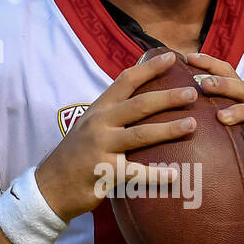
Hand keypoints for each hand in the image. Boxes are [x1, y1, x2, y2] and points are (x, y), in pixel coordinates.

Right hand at [35, 50, 197, 220]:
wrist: (50, 186)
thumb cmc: (76, 155)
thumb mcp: (90, 125)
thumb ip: (113, 113)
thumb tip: (143, 100)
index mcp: (99, 108)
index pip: (126, 81)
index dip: (150, 68)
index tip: (172, 57)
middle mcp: (100, 123)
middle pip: (139, 105)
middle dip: (168, 97)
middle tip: (192, 92)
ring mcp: (101, 147)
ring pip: (140, 134)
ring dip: (168, 129)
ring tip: (192, 124)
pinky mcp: (104, 171)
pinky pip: (135, 172)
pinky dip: (156, 174)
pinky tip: (175, 175)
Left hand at [185, 52, 243, 205]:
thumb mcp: (239, 126)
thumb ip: (216, 116)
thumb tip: (178, 114)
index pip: (229, 75)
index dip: (210, 64)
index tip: (187, 57)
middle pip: (243, 89)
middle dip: (223, 84)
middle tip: (202, 84)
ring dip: (240, 112)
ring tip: (221, 118)